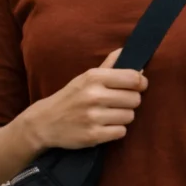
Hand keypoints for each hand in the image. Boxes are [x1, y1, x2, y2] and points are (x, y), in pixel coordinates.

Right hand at [25, 49, 148, 150]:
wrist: (45, 122)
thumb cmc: (71, 97)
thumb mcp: (86, 77)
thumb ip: (109, 64)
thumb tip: (127, 50)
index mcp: (94, 77)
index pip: (133, 78)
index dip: (141, 83)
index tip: (139, 86)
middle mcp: (94, 95)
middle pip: (135, 99)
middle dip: (131, 101)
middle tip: (119, 103)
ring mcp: (93, 117)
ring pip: (130, 116)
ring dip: (123, 117)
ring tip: (110, 115)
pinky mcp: (93, 135)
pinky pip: (121, 132)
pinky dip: (116, 131)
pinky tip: (105, 126)